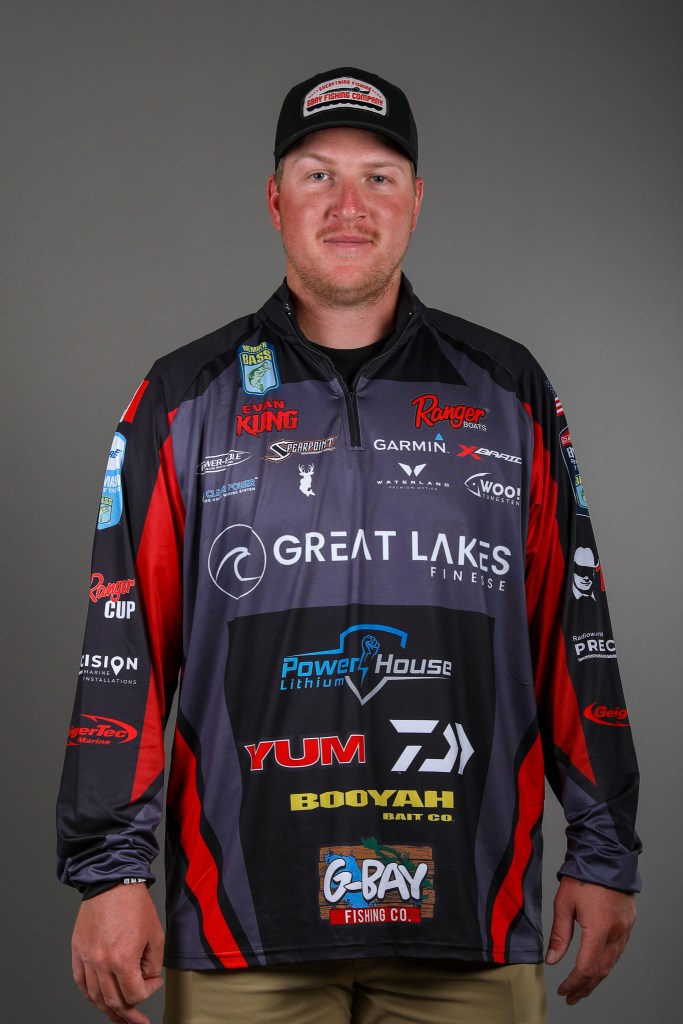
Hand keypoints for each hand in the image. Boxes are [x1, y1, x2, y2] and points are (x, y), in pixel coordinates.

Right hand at [72, 883, 164, 1023]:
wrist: (112, 881)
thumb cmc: (134, 904)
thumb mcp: (156, 934)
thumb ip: (152, 964)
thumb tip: (148, 981)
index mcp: (121, 959)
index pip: (134, 994)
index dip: (149, 992)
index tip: (155, 981)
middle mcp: (100, 963)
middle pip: (113, 1002)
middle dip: (129, 1014)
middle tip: (138, 1022)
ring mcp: (86, 958)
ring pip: (95, 997)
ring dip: (108, 1010)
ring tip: (120, 1017)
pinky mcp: (77, 951)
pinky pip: (81, 982)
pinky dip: (90, 995)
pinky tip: (99, 999)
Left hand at [545, 875, 635, 1005]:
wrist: (606, 855)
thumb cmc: (583, 876)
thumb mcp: (563, 903)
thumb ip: (559, 934)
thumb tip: (553, 960)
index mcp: (599, 929)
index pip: (587, 967)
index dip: (574, 983)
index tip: (563, 990)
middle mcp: (616, 932)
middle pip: (601, 971)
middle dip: (585, 987)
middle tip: (572, 996)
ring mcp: (625, 929)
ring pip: (612, 963)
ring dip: (597, 977)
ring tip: (582, 987)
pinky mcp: (628, 923)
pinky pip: (618, 950)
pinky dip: (606, 963)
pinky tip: (597, 967)